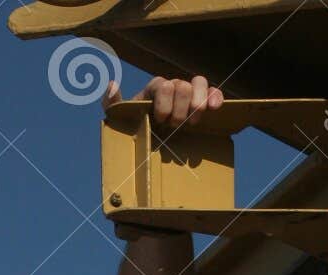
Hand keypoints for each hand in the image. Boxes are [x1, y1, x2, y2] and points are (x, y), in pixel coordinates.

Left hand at [104, 74, 222, 127]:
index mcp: (155, 89)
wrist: (150, 139)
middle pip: (182, 85)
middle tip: (174, 125)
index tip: (160, 120)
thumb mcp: (119, 117)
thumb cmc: (134, 126)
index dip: (164, 103)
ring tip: (193, 122)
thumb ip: (112, 103)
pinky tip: (215, 108)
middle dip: (180, 108)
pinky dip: (215, 97)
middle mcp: (173, 86)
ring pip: (199, 83)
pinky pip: (213, 92)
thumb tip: (112, 84)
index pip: (163, 85)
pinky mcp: (202, 102)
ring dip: (198, 103)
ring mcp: (189, 93)